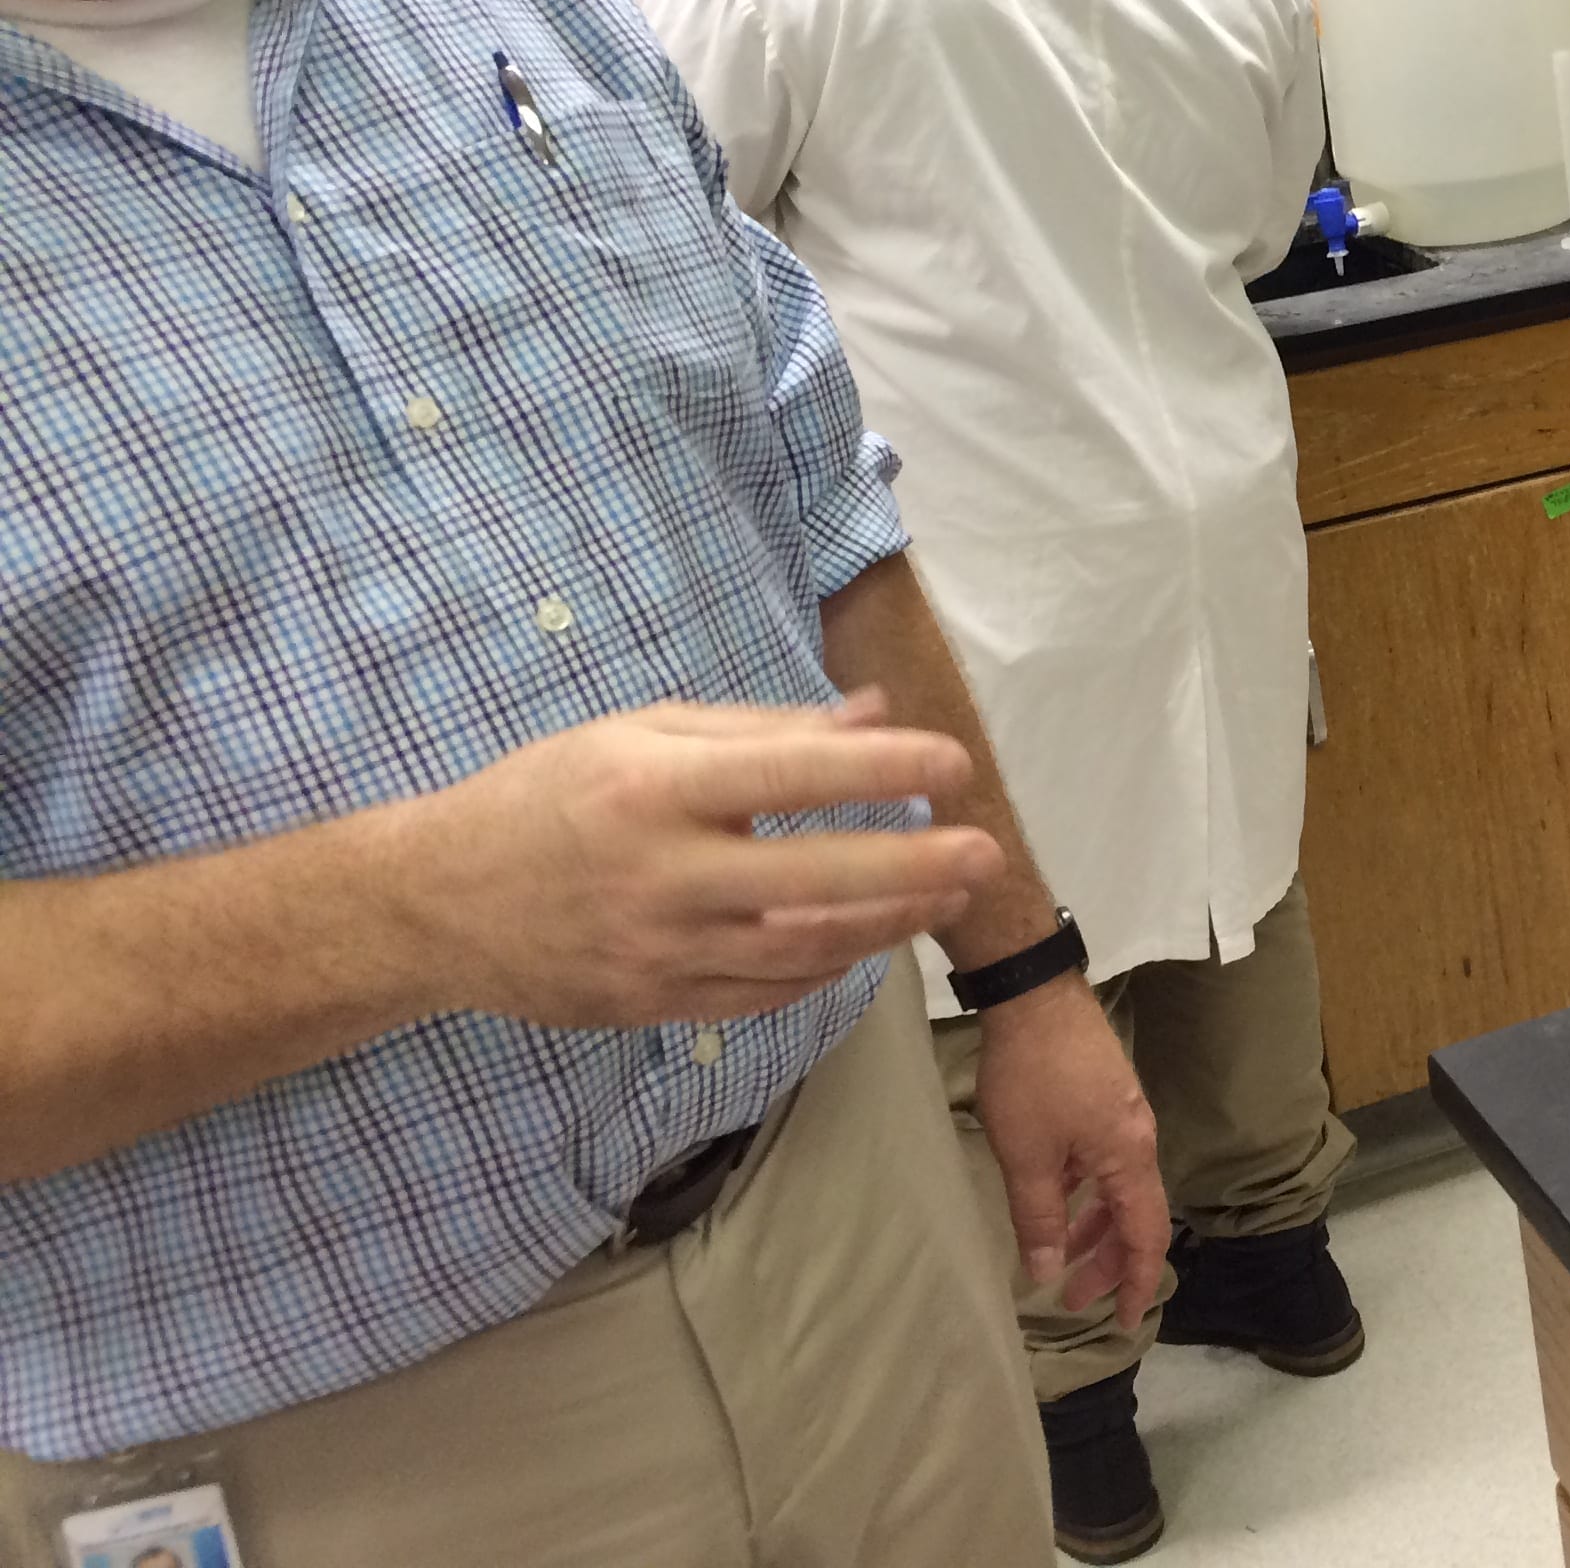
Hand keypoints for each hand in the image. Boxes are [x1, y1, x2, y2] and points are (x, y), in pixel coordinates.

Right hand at [406, 698, 1003, 1026]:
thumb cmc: (549, 796)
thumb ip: (761, 728)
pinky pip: (767, 993)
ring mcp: (658, 952)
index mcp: (654, 789)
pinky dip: (831, 966)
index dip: (883, 771)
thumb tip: (873, 714)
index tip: (951, 763)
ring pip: (803, 949)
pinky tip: (873, 937)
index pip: (792, 776)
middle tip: (984, 851)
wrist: (436, 903)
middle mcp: (660, 876)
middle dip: (913, 868)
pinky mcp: (655, 1005)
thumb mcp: (640, 733)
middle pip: (814, 880)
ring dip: (889, 923)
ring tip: (947, 892)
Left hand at [972, 975, 1171, 1313]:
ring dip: (1094, 1227)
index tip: (1126, 1322)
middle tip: (1070, 1297)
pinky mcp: (1106, 1095)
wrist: (1034, 993)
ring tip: (1057, 1255)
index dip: (1137, 1283)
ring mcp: (1124, 1113)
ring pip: (1119, 1187)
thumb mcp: (1027, 1156)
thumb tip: (1045, 1274)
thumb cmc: (1031, 1077)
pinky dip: (1087, 1192)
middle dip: (1107, 1262)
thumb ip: (1040, 1219)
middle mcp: (1138, 1138)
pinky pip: (1107, 1161)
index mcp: (1129, 1157)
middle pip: (1136, 1215)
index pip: (1147, 1236)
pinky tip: (1056, 1195)